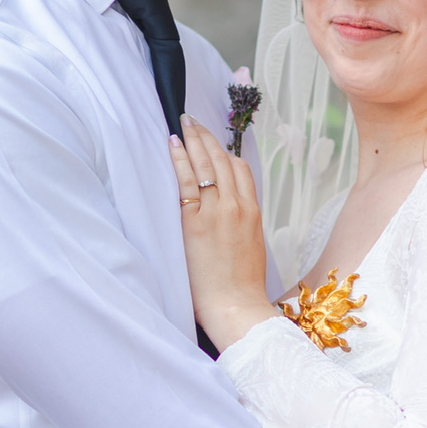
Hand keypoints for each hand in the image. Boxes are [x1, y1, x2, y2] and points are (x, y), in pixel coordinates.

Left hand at [169, 117, 276, 349]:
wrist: (237, 306)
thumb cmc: (241, 287)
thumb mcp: (251, 248)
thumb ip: (241, 226)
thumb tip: (228, 217)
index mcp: (253, 212)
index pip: (240, 169)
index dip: (224, 151)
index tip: (213, 142)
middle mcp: (238, 206)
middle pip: (222, 160)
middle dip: (207, 137)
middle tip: (193, 121)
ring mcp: (217, 211)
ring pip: (206, 164)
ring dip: (194, 140)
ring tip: (183, 125)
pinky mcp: (196, 221)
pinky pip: (187, 181)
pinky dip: (180, 159)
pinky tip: (173, 144)